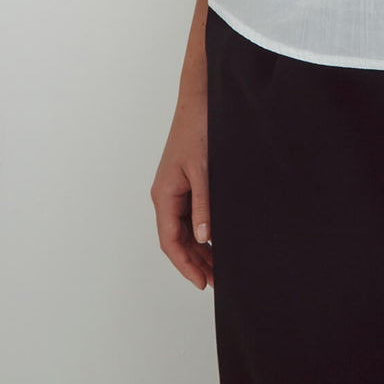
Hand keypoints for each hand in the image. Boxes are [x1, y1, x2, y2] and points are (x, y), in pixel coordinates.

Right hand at [151, 87, 213, 290]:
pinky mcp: (188, 182)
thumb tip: (205, 238)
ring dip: (201, 249)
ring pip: (186, 229)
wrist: (201, 101)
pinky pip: (193, 215)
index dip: (185, 265)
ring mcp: (176, 190)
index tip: (202, 282)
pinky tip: (219, 241)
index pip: (170, 241)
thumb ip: (203, 205)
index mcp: (164, 195)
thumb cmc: (197, 131)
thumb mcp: (202, 170)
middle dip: (196, 262)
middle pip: (178, 239)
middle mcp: (166, 196)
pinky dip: (204, 231)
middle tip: (217, 282)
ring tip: (220, 268)